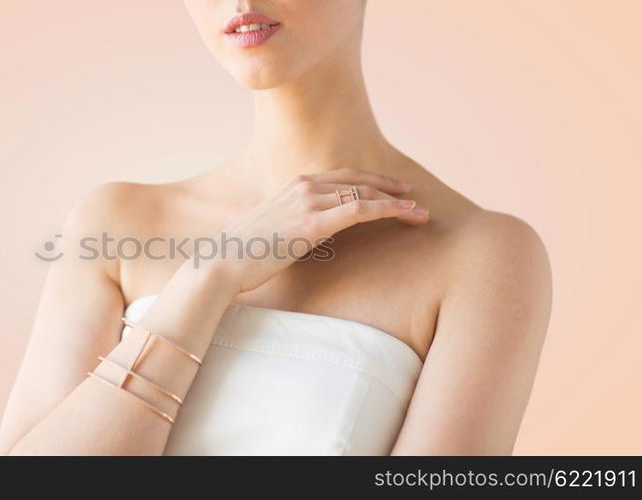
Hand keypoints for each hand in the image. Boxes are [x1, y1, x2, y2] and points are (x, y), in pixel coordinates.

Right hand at [199, 168, 428, 292]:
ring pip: (365, 194)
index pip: (341, 176)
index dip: (370, 181)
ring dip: (397, 202)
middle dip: (389, 187)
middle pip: (358, 180)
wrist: (224, 263)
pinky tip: (408, 215)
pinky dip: (389, 210)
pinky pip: (361, 210)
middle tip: (413, 196)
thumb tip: (312, 235)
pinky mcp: (314, 222)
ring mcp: (308, 201)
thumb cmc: (245, 254)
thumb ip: (296, 224)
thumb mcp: (274, 231)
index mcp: (293, 185)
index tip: (392, 190)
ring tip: (420, 213)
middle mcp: (303, 186)